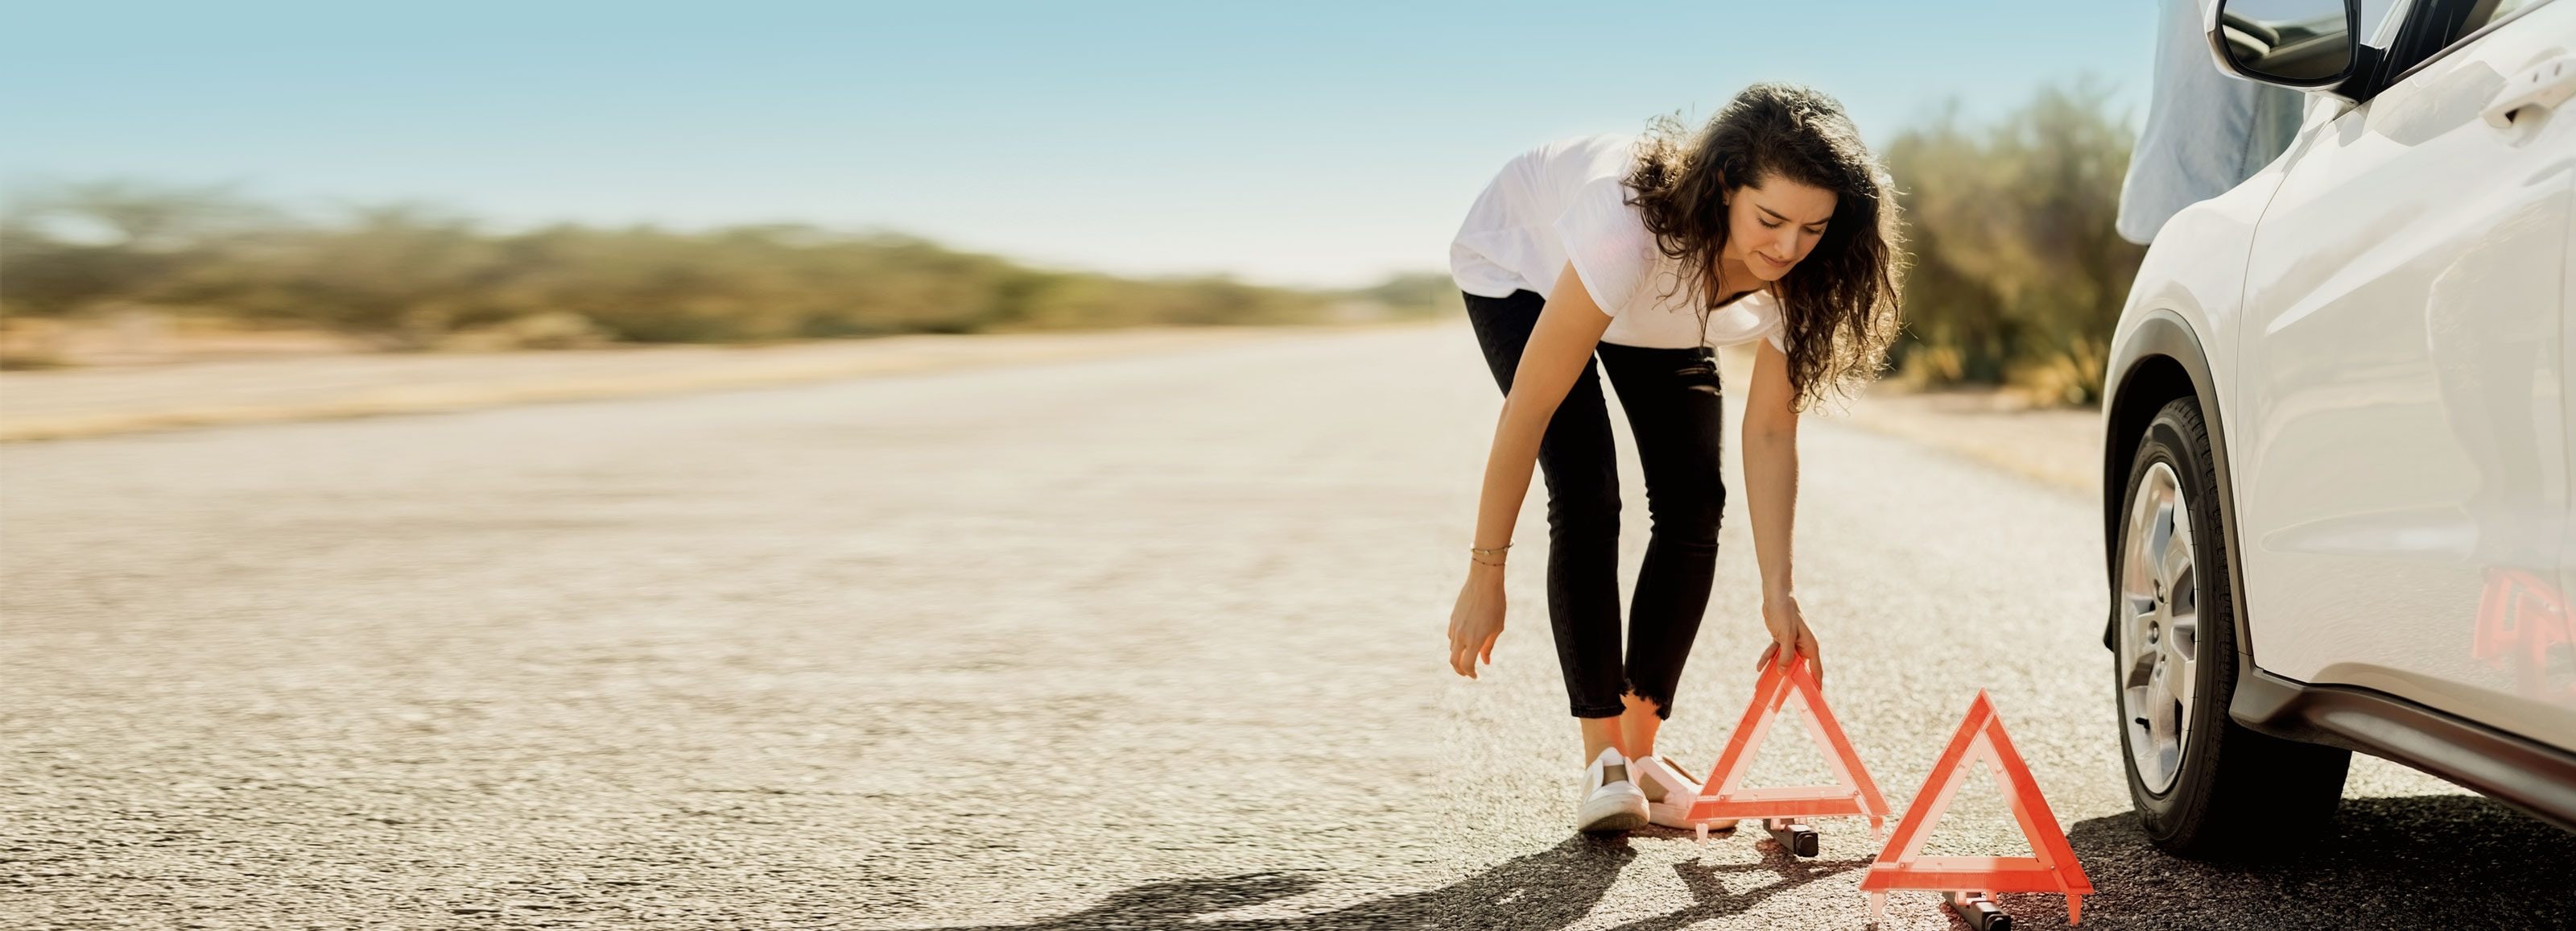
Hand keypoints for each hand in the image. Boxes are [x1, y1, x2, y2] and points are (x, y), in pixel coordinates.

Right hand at [1448, 562, 1505, 677]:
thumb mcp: (1497, 628)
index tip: (1477, 676)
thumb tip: (1485, 662)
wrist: (1484, 582)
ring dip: (1459, 656)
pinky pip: (1451, 636)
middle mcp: (1461, 635)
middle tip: (1468, 673)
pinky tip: (1465, 641)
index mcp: (1474, 639)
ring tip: (1469, 656)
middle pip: (1454, 661)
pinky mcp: (1452, 618)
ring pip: (1452, 648)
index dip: (1471, 674)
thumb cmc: (1496, 604)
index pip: (1466, 665)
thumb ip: (1488, 647)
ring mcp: (1455, 626)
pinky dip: (1456, 643)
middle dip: (1460, 670)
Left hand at [1757, 593, 1820, 688]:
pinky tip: (1759, 667)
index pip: (1816, 670)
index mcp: (1810, 646)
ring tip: (1764, 686)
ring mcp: (1792, 644)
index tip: (1815, 698)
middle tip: (1783, 697)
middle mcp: (1803, 647)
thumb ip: (1785, 656)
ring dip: (1774, 670)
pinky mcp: (1781, 640)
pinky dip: (1767, 659)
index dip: (1815, 684)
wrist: (1776, 596)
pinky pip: (1775, 653)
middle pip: (1797, 668)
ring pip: (1784, 662)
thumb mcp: (1786, 636)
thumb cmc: (1785, 613)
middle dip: (1789, 680)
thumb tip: (1783, 673)